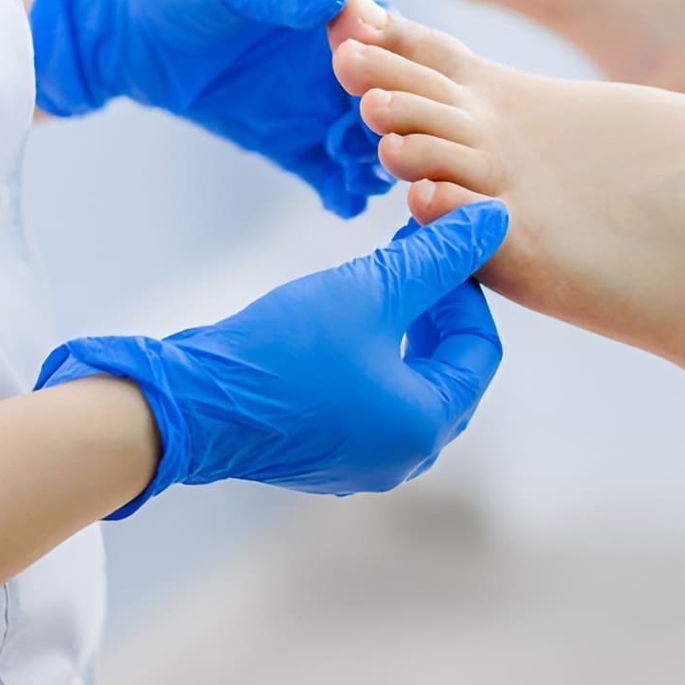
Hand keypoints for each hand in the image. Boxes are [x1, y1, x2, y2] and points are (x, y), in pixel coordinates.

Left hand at [29, 0, 392, 215]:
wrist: (115, 24)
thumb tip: (341, 0)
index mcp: (336, 8)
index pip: (390, 41)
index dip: (397, 69)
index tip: (381, 94)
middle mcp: (338, 58)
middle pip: (392, 98)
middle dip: (394, 126)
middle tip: (377, 148)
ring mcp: (315, 101)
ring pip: (367, 140)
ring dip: (374, 162)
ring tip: (364, 179)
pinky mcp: (288, 139)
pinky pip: (327, 171)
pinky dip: (343, 190)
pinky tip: (343, 204)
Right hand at [36, 200, 509, 512]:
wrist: (190, 405)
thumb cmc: (283, 348)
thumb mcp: (368, 290)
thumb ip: (436, 257)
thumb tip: (494, 221)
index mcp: (425, 425)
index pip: (480, 348)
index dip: (465, 288)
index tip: (432, 244)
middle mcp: (403, 456)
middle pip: (448, 369)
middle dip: (436, 308)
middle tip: (410, 254)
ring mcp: (363, 462)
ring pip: (408, 383)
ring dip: (404, 329)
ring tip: (378, 277)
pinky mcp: (326, 456)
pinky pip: (370, 400)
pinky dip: (371, 357)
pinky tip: (343, 319)